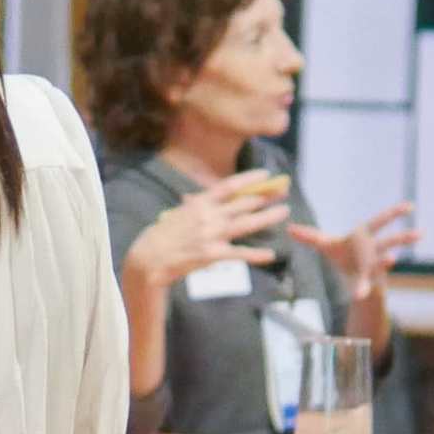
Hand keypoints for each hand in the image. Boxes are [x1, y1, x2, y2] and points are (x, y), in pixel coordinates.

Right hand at [122, 170, 289, 296]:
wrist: (148, 259)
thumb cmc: (161, 237)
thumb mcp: (178, 214)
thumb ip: (196, 206)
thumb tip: (206, 198)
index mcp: (199, 203)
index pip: (228, 186)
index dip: (249, 179)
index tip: (265, 174)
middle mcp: (207, 216)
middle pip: (242, 203)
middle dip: (265, 196)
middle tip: (283, 190)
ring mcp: (211, 235)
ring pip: (245, 224)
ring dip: (267, 217)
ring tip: (284, 212)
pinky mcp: (212, 255)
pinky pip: (239, 253)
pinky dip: (255, 255)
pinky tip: (270, 254)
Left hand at [290, 201, 418, 301]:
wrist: (351, 282)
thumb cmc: (343, 258)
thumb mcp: (326, 246)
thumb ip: (310, 237)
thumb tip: (289, 228)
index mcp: (366, 237)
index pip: (382, 222)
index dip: (395, 213)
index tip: (410, 207)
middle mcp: (374, 250)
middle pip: (391, 240)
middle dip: (404, 236)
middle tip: (420, 234)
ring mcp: (373, 268)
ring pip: (383, 263)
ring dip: (388, 260)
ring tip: (392, 259)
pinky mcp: (367, 284)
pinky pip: (365, 286)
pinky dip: (361, 289)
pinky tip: (360, 295)